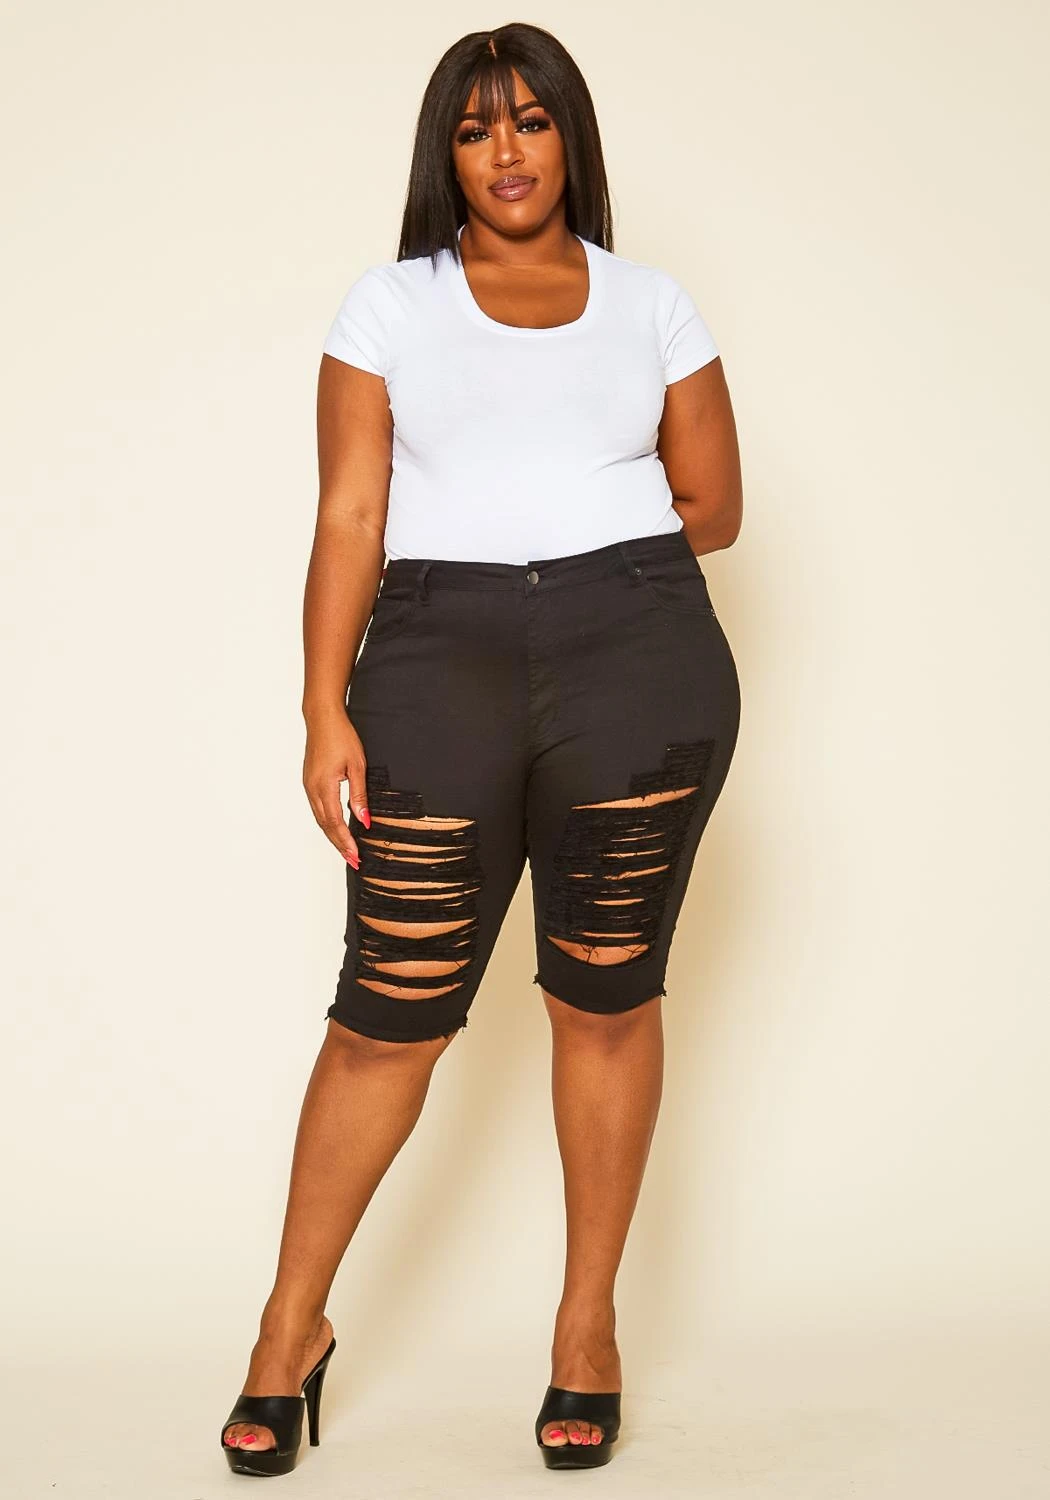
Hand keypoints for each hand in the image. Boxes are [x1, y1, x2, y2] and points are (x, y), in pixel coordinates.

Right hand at [302, 708, 369, 865]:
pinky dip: (327, 823)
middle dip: (339, 845)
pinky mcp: (309, 782)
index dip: (345, 842)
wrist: (322, 718)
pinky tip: (336, 828)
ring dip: (333, 836)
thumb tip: (365, 820)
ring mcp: (308, 785)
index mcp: (324, 786)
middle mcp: (312, 789)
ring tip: (346, 850)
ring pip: (320, 819)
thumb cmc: (341, 737)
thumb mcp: (357, 765)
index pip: (335, 823)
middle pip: (325, 825)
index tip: (356, 856)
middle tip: (353, 861)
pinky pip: (318, 808)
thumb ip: (359, 795)